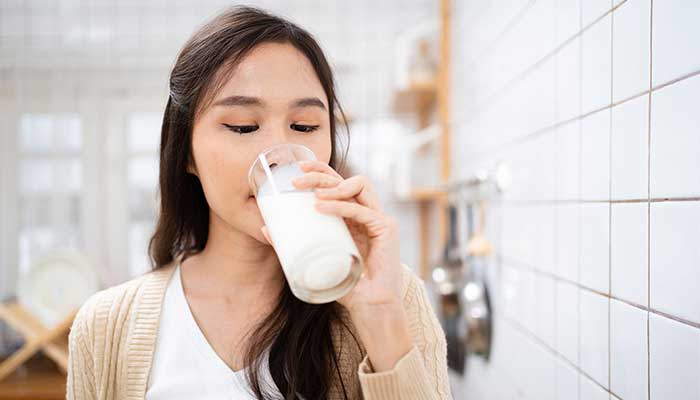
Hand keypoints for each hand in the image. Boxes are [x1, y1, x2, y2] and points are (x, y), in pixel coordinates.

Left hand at [274, 160, 402, 311]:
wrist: (371, 307)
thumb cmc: (347, 285)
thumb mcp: (316, 260)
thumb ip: (294, 244)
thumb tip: (266, 228)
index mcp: (353, 216)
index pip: (339, 182)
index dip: (321, 171)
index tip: (298, 168)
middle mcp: (367, 212)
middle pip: (346, 179)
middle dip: (321, 173)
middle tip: (297, 180)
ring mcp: (379, 218)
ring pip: (359, 185)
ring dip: (334, 185)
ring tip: (313, 193)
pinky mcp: (386, 228)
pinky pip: (362, 210)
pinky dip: (341, 206)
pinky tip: (322, 207)